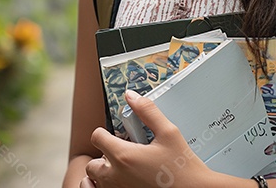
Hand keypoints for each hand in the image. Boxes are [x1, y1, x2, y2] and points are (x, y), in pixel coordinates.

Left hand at [83, 90, 212, 187]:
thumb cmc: (183, 168)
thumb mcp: (169, 133)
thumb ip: (148, 111)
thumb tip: (131, 96)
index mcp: (123, 156)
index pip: (97, 137)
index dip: (104, 133)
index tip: (115, 136)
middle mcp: (115, 176)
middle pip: (93, 163)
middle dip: (103, 157)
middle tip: (122, 155)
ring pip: (95, 181)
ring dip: (103, 174)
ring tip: (121, 170)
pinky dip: (104, 187)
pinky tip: (120, 182)